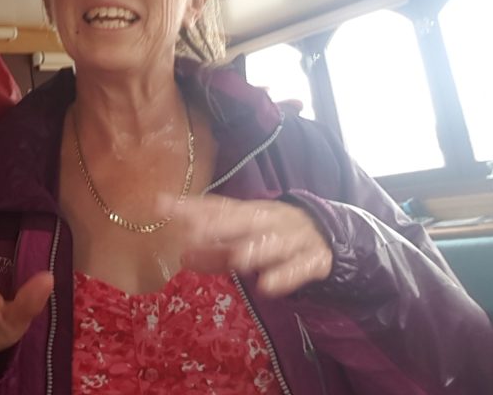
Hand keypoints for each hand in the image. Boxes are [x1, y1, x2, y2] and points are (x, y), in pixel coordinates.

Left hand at [160, 194, 332, 296]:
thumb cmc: (276, 238)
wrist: (330, 237)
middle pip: (244, 219)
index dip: (191, 206)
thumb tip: (182, 256)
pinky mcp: (315, 259)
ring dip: (256, 249)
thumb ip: (214, 251)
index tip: (162, 206)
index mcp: (251, 211)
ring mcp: (294, 237)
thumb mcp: (244, 243)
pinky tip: (268, 286)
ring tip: (236, 258)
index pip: (218, 206)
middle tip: (195, 230)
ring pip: (275, 242)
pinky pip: (301, 267)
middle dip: (221, 224)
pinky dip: (286, 275)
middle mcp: (271, 219)